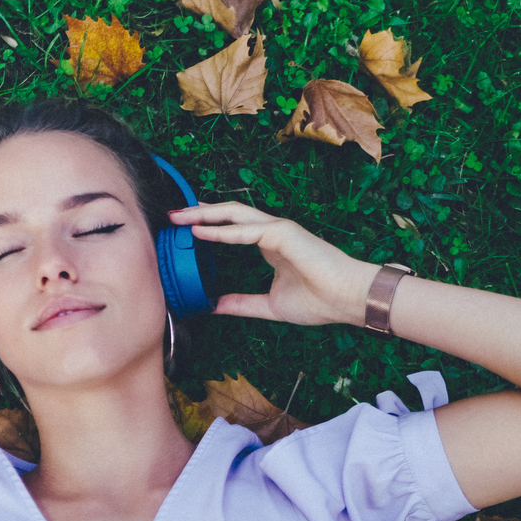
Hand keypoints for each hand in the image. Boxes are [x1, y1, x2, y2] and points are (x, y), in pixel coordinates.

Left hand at [169, 202, 374, 327]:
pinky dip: (223, 230)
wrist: (348, 300)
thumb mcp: (270, 306)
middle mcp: (273, 233)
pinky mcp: (284, 234)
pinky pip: (248, 230)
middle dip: (200, 213)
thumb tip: (214, 306)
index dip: (210, 226)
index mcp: (272, 246)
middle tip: (173, 216)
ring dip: (206, 214)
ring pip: (236, 215)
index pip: (234, 229)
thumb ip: (242, 304)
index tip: (186, 229)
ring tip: (180, 216)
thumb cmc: (319, 302)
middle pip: (230, 216)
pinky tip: (202, 231)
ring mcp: (279, 230)